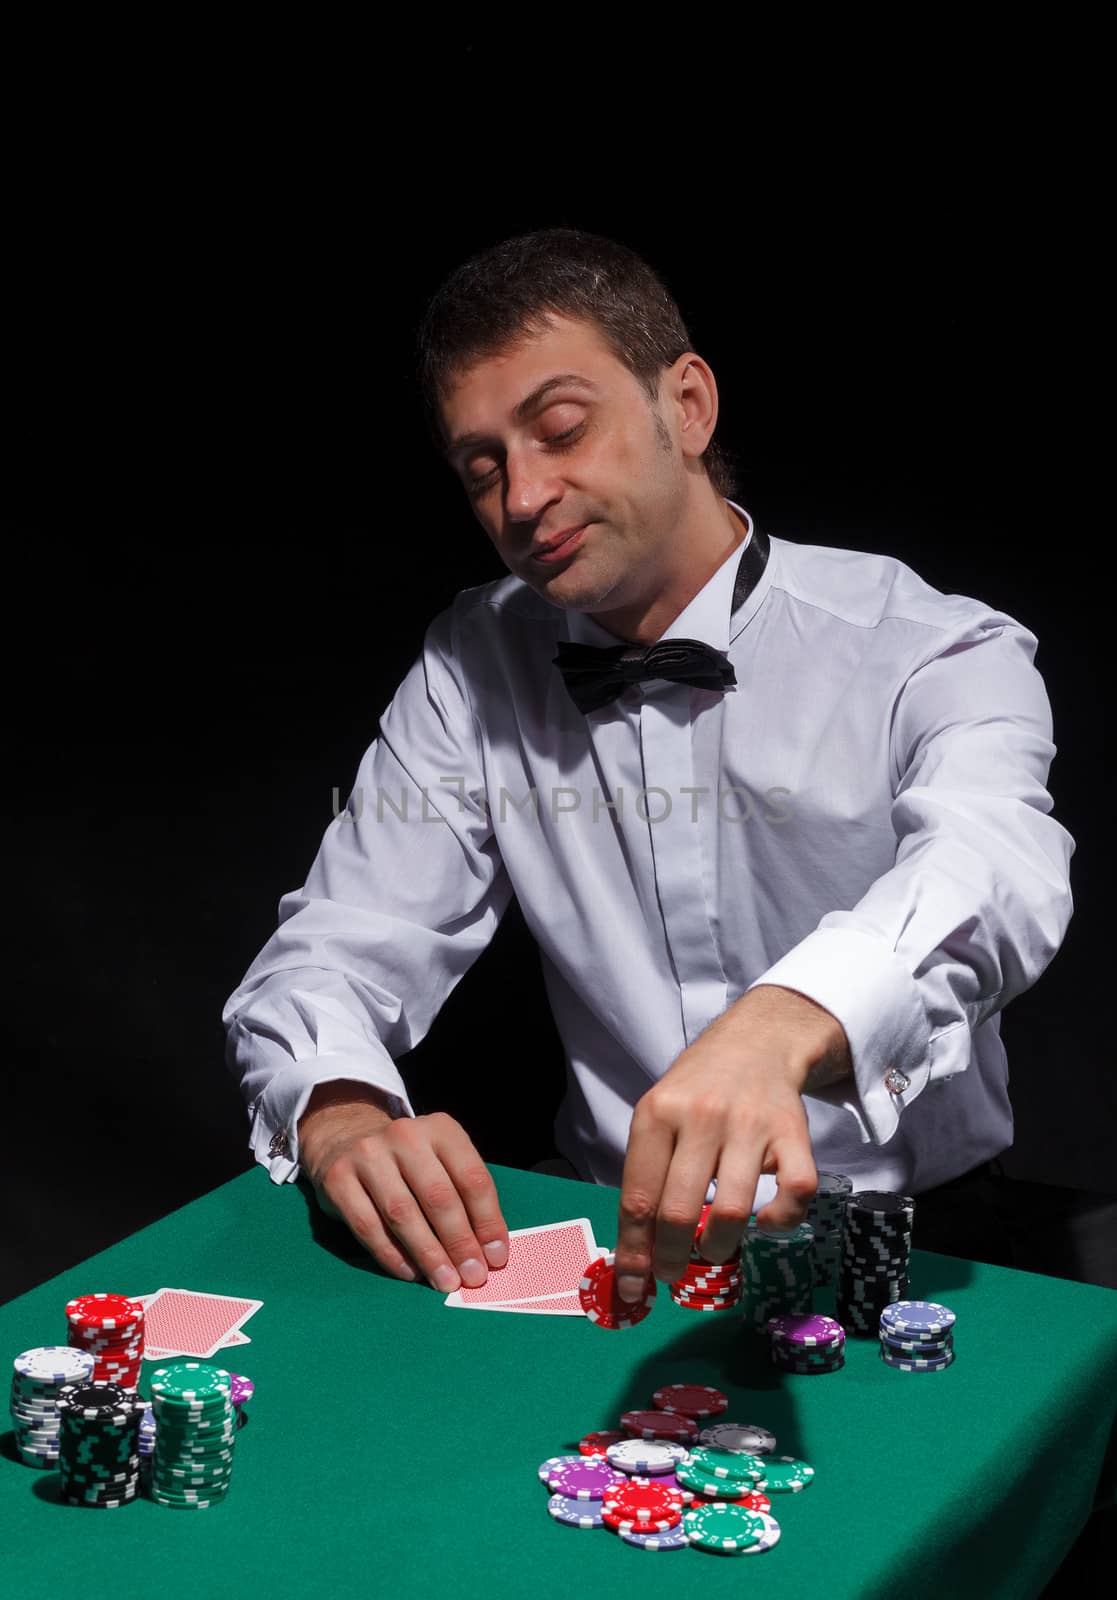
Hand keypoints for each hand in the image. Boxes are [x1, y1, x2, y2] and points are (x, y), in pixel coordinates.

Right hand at [297, 1079, 509, 1291]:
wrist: (346, 1139)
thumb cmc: (408, 1161)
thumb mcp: (441, 1161)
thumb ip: (463, 1196)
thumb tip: (487, 1251)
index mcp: (440, 1129)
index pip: (472, 1178)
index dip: (487, 1221)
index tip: (496, 1257)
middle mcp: (404, 1135)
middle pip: (438, 1196)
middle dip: (459, 1242)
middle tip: (472, 1276)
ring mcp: (368, 1155)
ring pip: (403, 1213)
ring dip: (428, 1254)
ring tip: (444, 1281)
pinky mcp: (338, 1178)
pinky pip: (368, 1225)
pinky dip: (392, 1255)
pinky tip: (410, 1273)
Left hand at [613, 986, 849, 1300]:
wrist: (756, 1041)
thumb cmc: (697, 1087)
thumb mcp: (658, 1114)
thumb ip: (646, 1173)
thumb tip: (635, 1251)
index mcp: (657, 1113)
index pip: (637, 1196)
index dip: (634, 1251)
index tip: (633, 1285)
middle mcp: (701, 1117)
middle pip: (678, 1210)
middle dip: (670, 1258)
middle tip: (672, 1273)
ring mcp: (750, 1125)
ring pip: (732, 1211)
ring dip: (719, 1247)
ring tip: (713, 1250)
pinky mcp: (794, 1133)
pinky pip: (794, 1193)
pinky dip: (780, 1221)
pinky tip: (765, 1222)